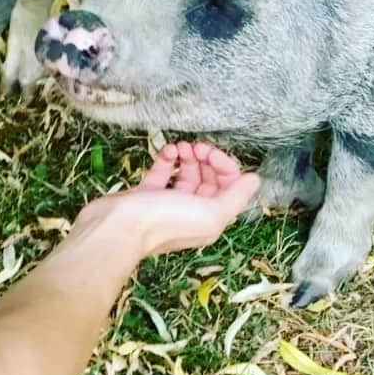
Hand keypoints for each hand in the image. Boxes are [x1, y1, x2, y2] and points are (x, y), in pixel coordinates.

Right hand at [76, 142, 258, 257]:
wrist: (118, 227)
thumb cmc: (164, 221)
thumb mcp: (210, 212)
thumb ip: (236, 196)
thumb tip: (255, 179)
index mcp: (211, 219)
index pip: (229, 186)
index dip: (224, 165)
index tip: (210, 153)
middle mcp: (193, 212)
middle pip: (209, 179)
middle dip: (206, 159)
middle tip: (195, 147)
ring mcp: (169, 203)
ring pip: (187, 173)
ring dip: (187, 156)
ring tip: (179, 147)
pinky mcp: (147, 194)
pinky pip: (163, 172)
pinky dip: (167, 159)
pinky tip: (166, 151)